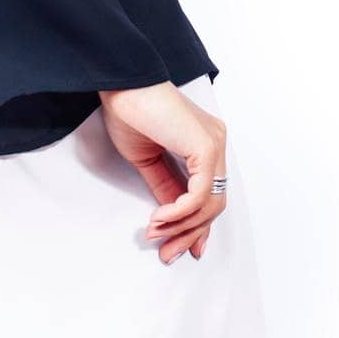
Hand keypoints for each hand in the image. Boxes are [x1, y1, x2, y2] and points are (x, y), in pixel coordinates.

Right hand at [98, 81, 228, 263]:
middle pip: (214, 204)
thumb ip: (164, 186)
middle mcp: (215, 144)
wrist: (123, 85)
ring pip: (209, 203)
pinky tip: (159, 216)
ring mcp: (214, 145)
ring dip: (181, 226)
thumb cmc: (130, 111)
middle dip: (189, 233)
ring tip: (155, 232)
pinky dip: (179, 211)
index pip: (210, 194)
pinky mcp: (206, 147)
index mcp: (204, 145)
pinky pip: (199, 194)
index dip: (197, 226)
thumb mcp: (147, 159)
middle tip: (167, 253)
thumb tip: (171, 216)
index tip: (180, 248)